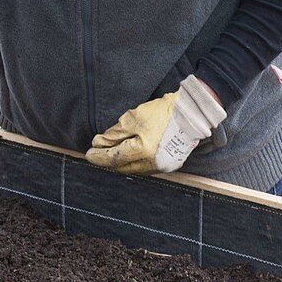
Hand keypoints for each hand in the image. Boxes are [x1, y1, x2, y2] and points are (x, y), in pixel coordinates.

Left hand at [85, 75, 226, 174]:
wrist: (192, 112)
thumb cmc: (163, 112)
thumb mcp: (133, 118)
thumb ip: (115, 134)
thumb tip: (99, 143)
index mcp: (142, 151)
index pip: (114, 158)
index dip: (99, 156)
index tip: (89, 153)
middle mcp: (152, 163)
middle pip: (123, 167)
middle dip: (109, 161)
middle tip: (97, 153)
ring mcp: (162, 166)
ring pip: (134, 169)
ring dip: (121, 162)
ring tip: (112, 153)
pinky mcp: (170, 164)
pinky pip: (146, 167)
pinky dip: (135, 162)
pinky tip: (129, 155)